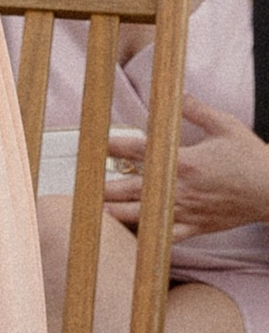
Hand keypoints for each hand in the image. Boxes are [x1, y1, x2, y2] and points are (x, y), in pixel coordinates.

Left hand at [106, 99, 268, 237]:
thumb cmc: (250, 157)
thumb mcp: (225, 126)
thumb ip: (195, 110)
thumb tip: (174, 94)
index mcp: (182, 161)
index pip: (138, 151)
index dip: (112, 146)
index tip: (93, 144)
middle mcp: (178, 188)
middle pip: (130, 187)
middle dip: (104, 186)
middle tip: (82, 184)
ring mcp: (185, 210)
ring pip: (141, 215)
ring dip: (116, 213)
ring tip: (95, 211)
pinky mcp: (195, 227)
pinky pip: (164, 237)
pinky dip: (145, 238)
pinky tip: (127, 238)